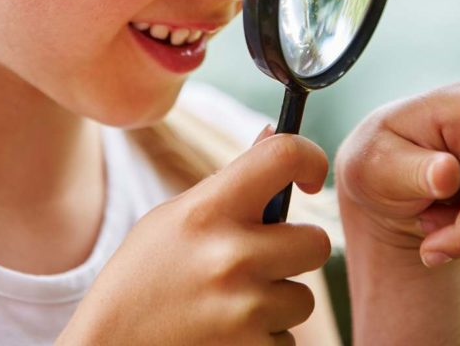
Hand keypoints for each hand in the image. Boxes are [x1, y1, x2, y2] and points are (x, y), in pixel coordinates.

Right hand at [58, 126, 330, 345]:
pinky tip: (225, 333)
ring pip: (302, 298)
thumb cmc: (142, 278)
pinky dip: (263, 339)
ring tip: (230, 304)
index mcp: (208, 210)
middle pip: (317, 242)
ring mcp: (243, 310)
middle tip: (263, 260)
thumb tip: (272, 133)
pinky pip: (288, 339)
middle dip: (296, 253)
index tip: (310, 181)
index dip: (310, 160)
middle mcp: (231, 256)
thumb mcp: (173, 218)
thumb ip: (229, 183)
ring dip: (276, 303)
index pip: (284, 156)